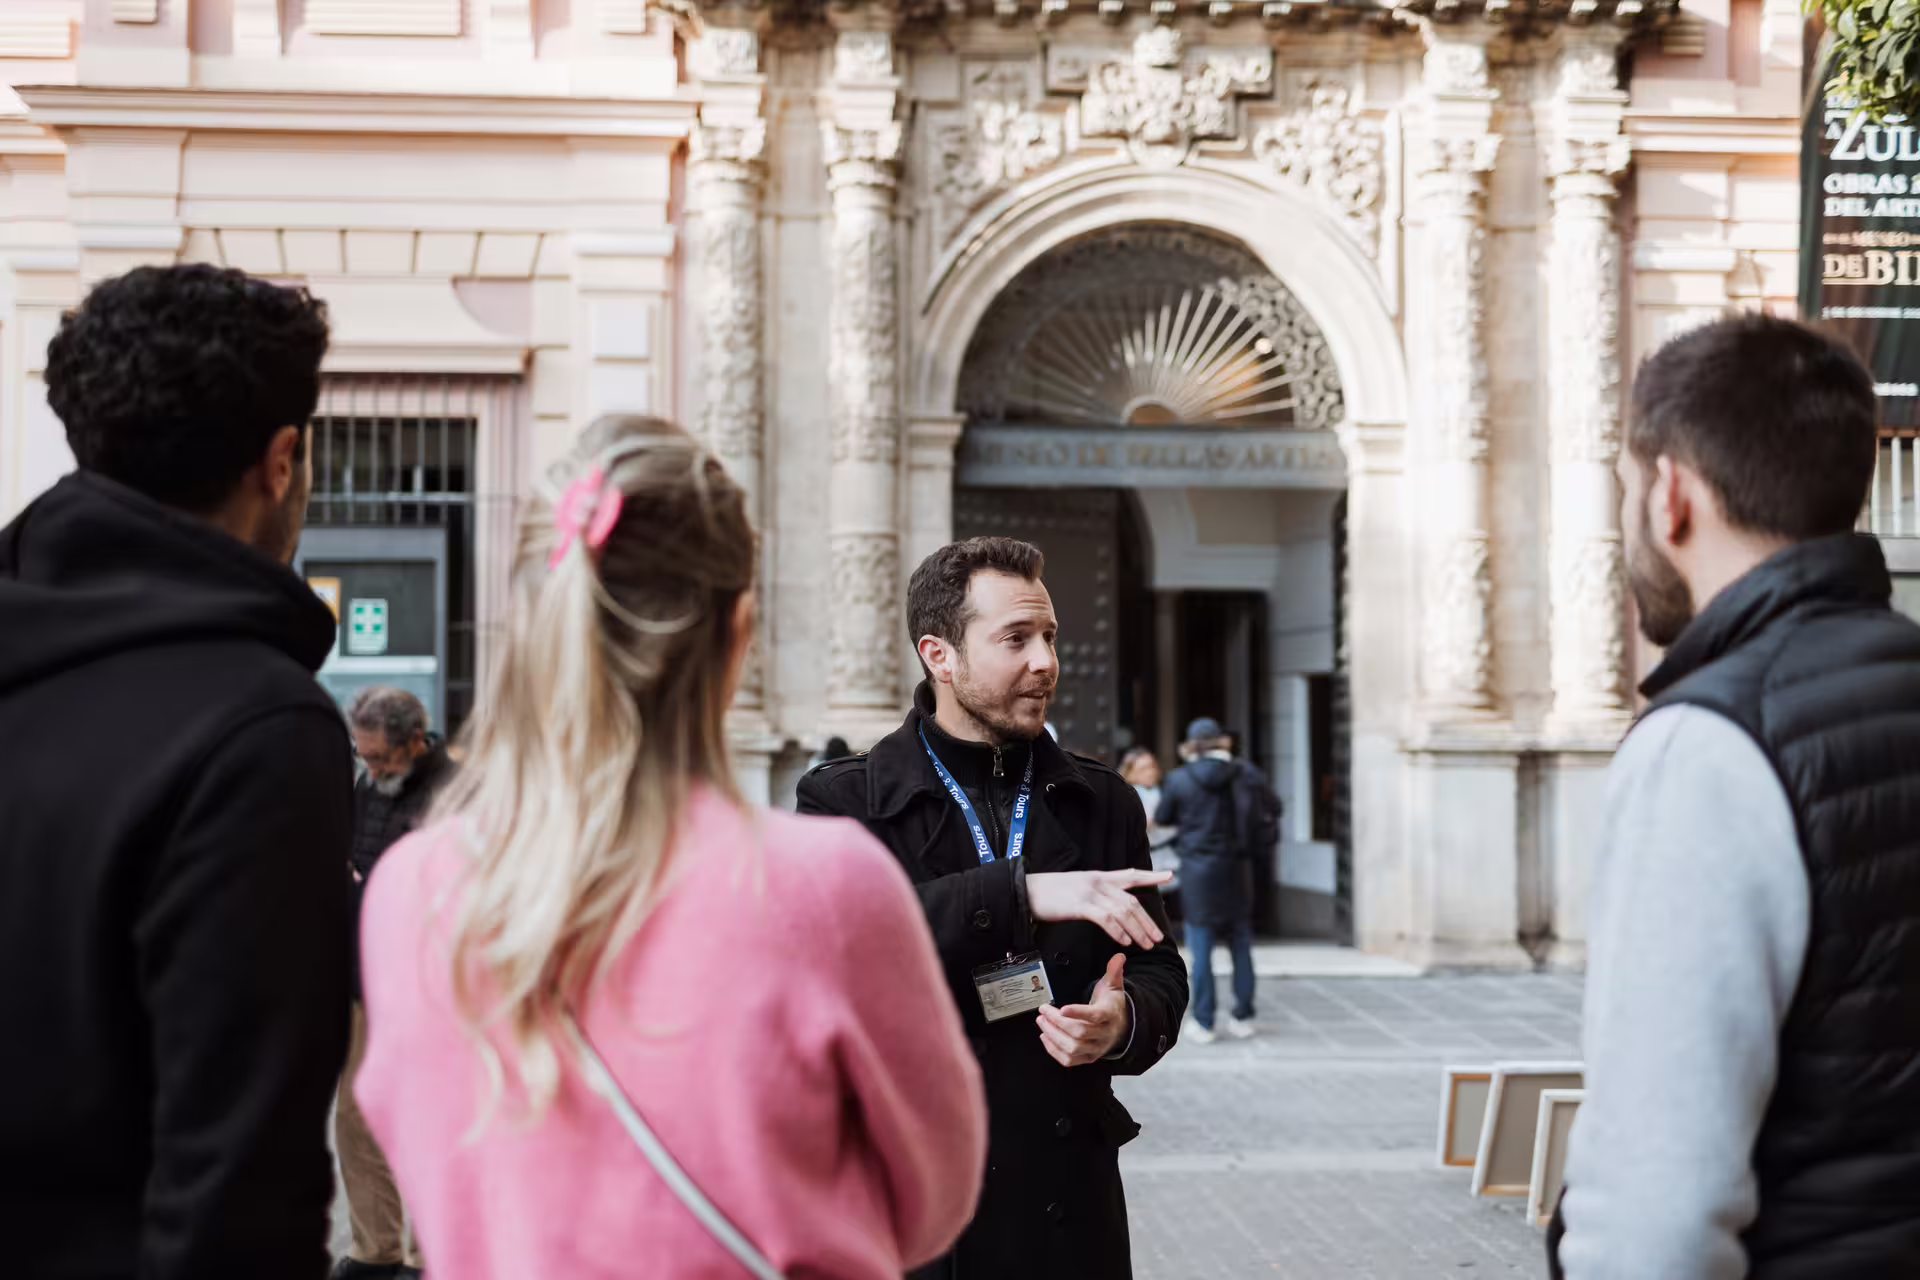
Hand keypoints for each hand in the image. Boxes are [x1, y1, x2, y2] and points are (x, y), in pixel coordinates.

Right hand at [1026, 869, 1171, 947]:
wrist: (1027, 891)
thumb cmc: (1050, 893)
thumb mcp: (1077, 887)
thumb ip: (1096, 893)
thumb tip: (1110, 906)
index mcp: (1099, 876)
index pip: (1131, 875)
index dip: (1151, 876)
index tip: (1170, 876)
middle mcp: (1098, 882)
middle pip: (1131, 901)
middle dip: (1147, 921)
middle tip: (1158, 937)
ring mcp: (1090, 892)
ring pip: (1123, 911)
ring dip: (1137, 930)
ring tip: (1146, 945)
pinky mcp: (1081, 904)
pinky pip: (1106, 918)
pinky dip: (1118, 931)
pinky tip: (1125, 942)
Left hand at [1038, 954, 1129, 1066]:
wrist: (1120, 1028)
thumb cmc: (1111, 1005)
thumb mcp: (1113, 987)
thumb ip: (1114, 971)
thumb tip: (1119, 956)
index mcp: (1109, 1016)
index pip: (1094, 1016)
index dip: (1078, 1013)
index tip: (1062, 1008)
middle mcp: (1103, 1035)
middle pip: (1079, 1032)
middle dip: (1058, 1022)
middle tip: (1043, 1011)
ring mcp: (1095, 1049)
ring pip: (1073, 1048)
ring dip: (1053, 1035)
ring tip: (1041, 1021)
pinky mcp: (1087, 1058)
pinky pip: (1069, 1060)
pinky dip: (1054, 1050)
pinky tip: (1045, 1036)